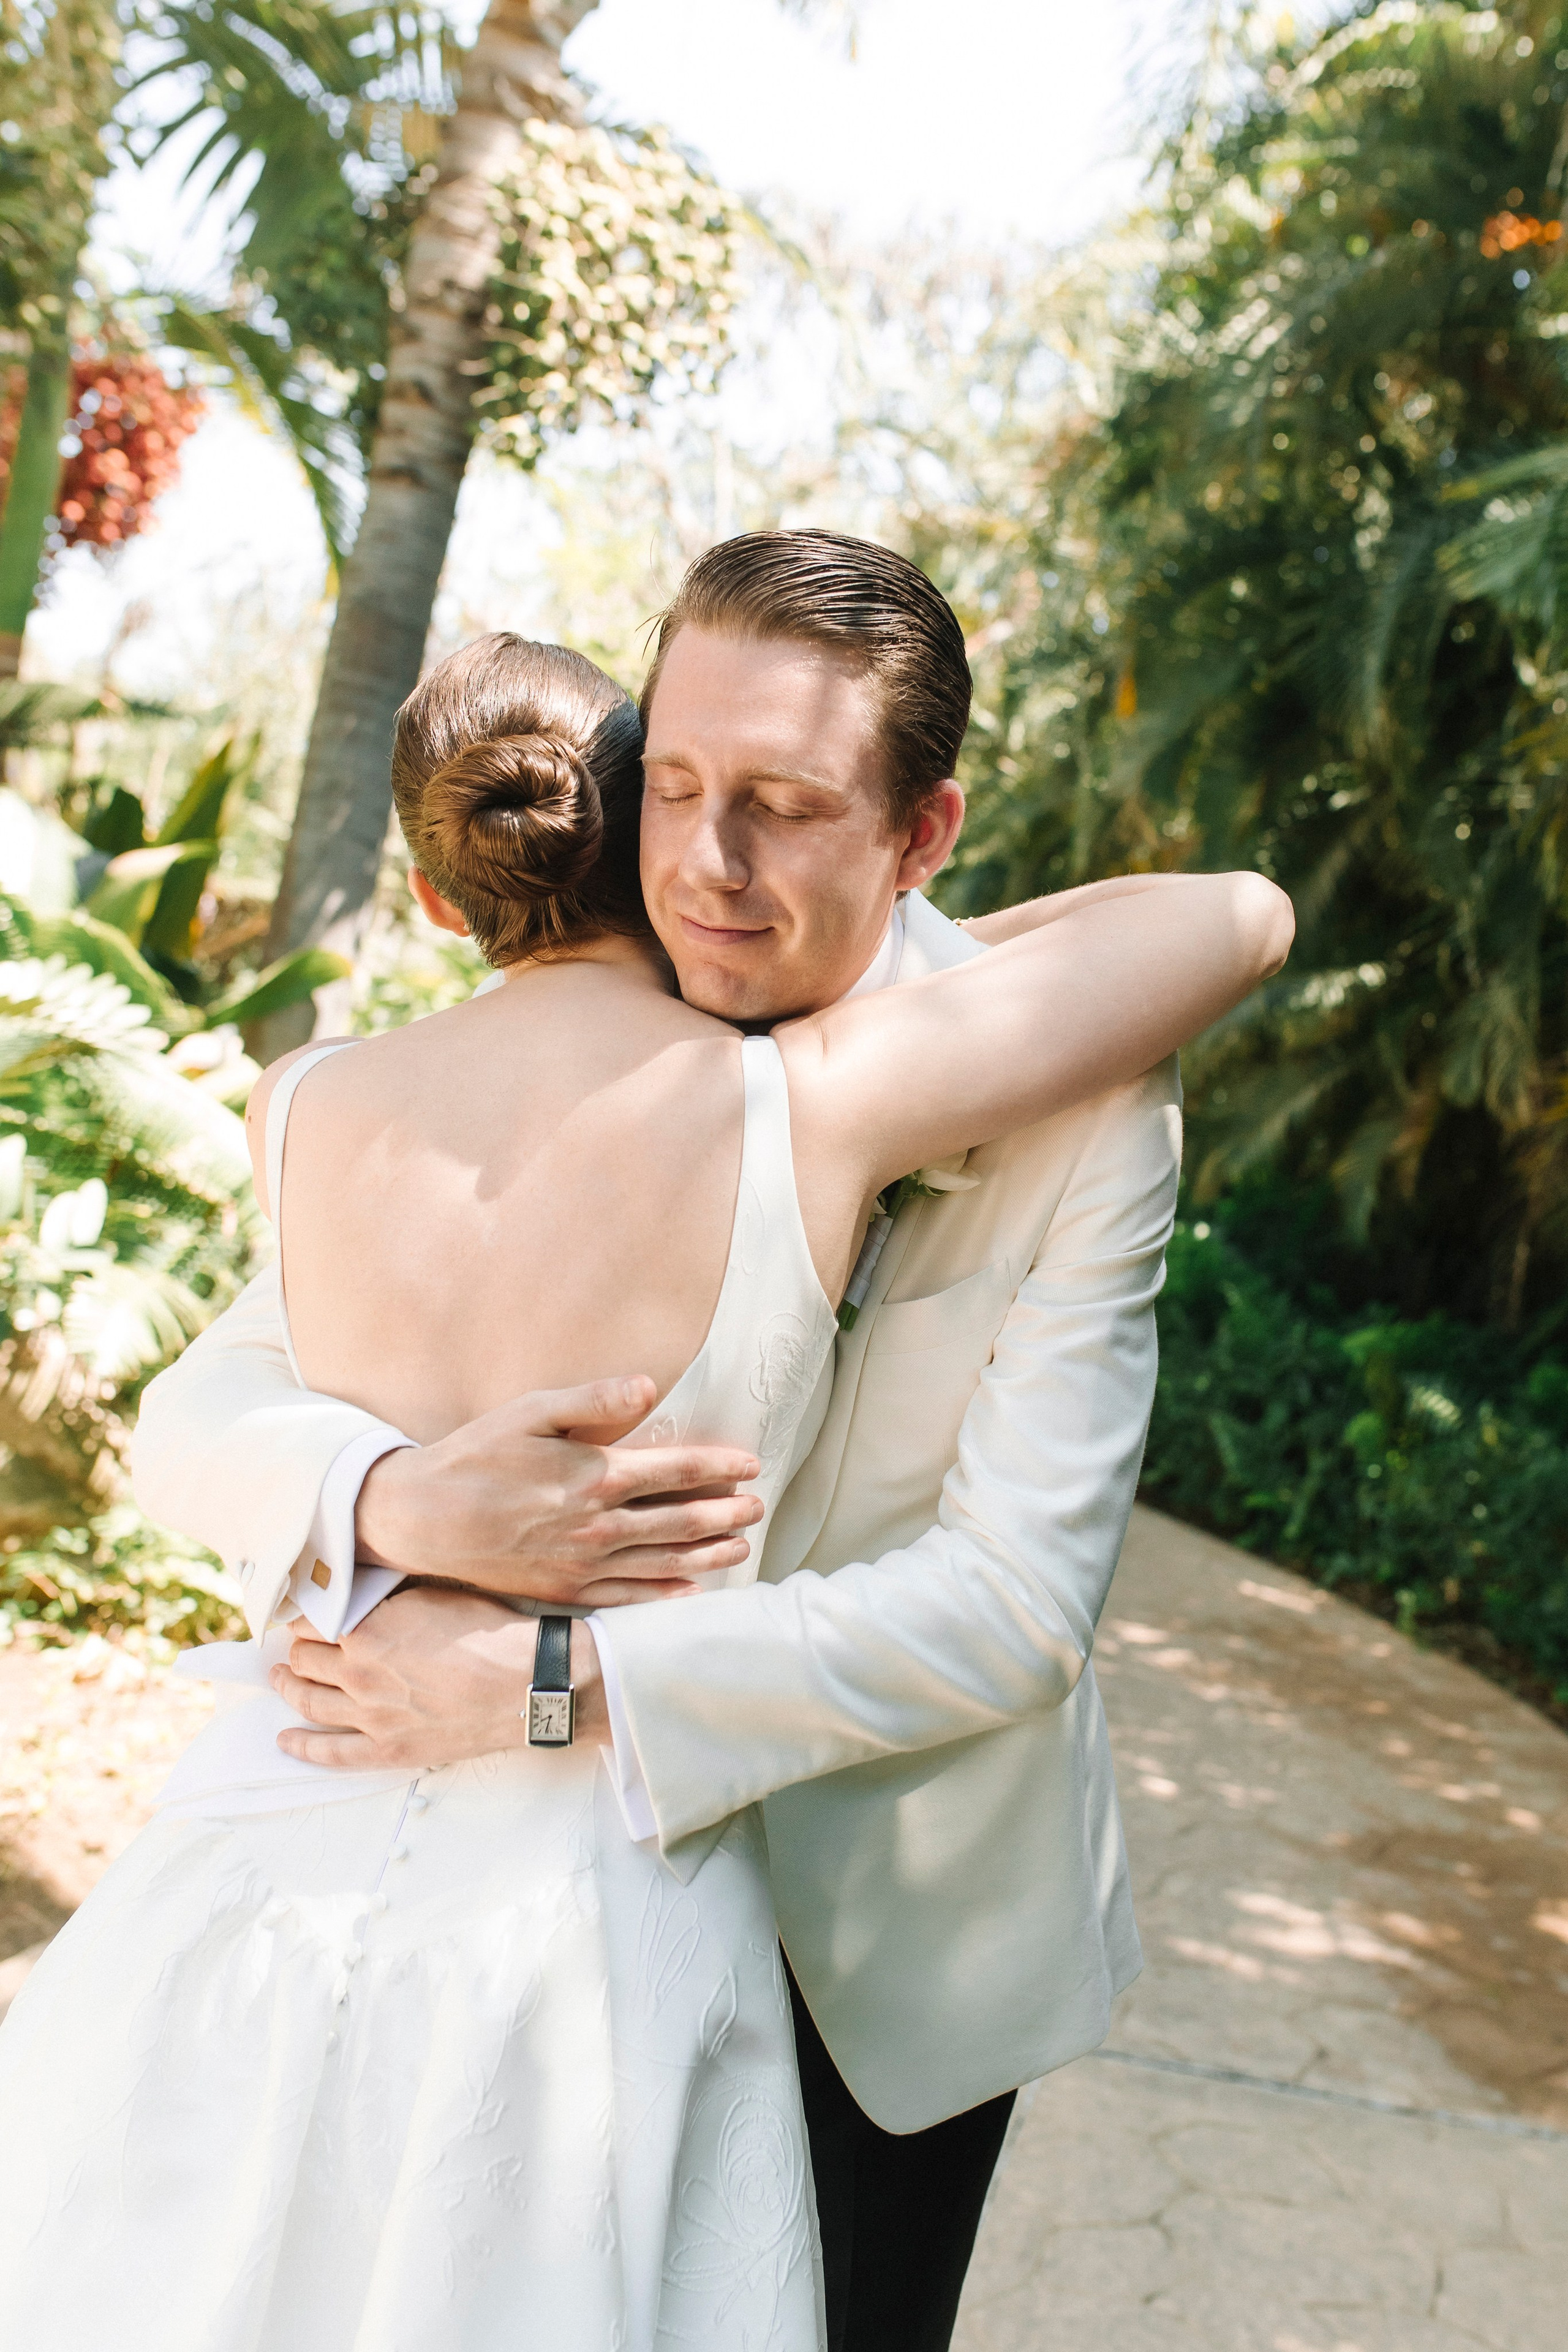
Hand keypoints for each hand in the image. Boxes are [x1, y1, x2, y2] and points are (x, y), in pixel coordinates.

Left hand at [270, 1586, 606, 1770]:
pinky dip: (302, 1747)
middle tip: (292, 1645)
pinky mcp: (387, 1749)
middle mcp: (358, 1672)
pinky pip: (331, 1753)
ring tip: (279, 1679)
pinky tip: (285, 1739)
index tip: (303, 1614)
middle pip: (305, 1659)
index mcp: (367, 1629)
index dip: (304, 1616)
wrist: (524, 1683)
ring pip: (309, 1700)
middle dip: (295, 1649)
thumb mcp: (435, 1594)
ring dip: (287, 1687)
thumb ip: (390, 1597)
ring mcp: (370, 1715)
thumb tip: (364, 1591)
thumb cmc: (489, 1632)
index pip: (313, 1620)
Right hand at [355, 1376, 762, 1606]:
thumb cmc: (474, 1457)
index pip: (674, 1471)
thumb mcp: (529, 1412)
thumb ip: (593, 1401)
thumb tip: (647, 1388)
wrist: (421, 1519)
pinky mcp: (564, 1591)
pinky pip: (628, 1597)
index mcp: (594, 1476)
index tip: (751, 1466)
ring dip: (708, 1555)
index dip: (718, 1468)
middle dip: (725, 1514)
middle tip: (758, 1509)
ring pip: (663, 1563)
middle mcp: (597, 1526)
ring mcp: (582, 1564)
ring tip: (741, 1548)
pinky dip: (664, 1595)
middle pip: (679, 1521)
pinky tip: (689, 1592)